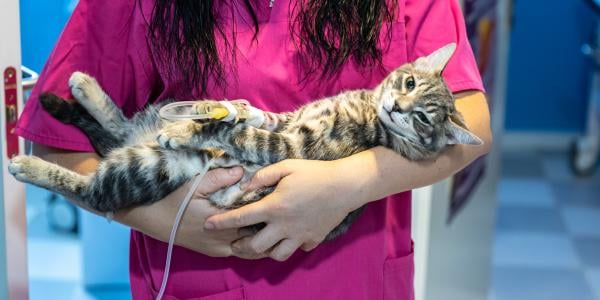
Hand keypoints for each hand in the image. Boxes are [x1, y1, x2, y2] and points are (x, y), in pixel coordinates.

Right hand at [117, 167, 266, 258]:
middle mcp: (224, 239)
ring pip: (252, 247)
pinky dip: (252, 245)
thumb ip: (219, 177)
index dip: (267, 207)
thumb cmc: (176, 200)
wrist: (156, 220)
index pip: (253, 216)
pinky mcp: (217, 253)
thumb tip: (241, 170)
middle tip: (278, 208)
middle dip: (268, 222)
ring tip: (272, 222)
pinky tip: (258, 232)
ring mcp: (221, 249)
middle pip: (257, 233)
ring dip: (262, 236)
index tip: (274, 195)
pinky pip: (241, 253)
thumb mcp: (196, 184)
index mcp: (222, 221)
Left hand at [204, 160, 365, 260]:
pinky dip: (290, 246)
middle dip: (241, 246)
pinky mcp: (313, 239)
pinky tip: (287, 237)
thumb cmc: (315, 173)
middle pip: (255, 246)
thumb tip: (244, 185)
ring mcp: (299, 235)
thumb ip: (263, 176)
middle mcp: (284, 226)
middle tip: (235, 241)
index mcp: (275, 207)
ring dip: (265, 251)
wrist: (346, 186)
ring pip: (276, 255)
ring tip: (260, 243)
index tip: (208, 224)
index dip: (221, 222)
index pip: (241, 218)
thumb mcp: (286, 167)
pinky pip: (297, 250)